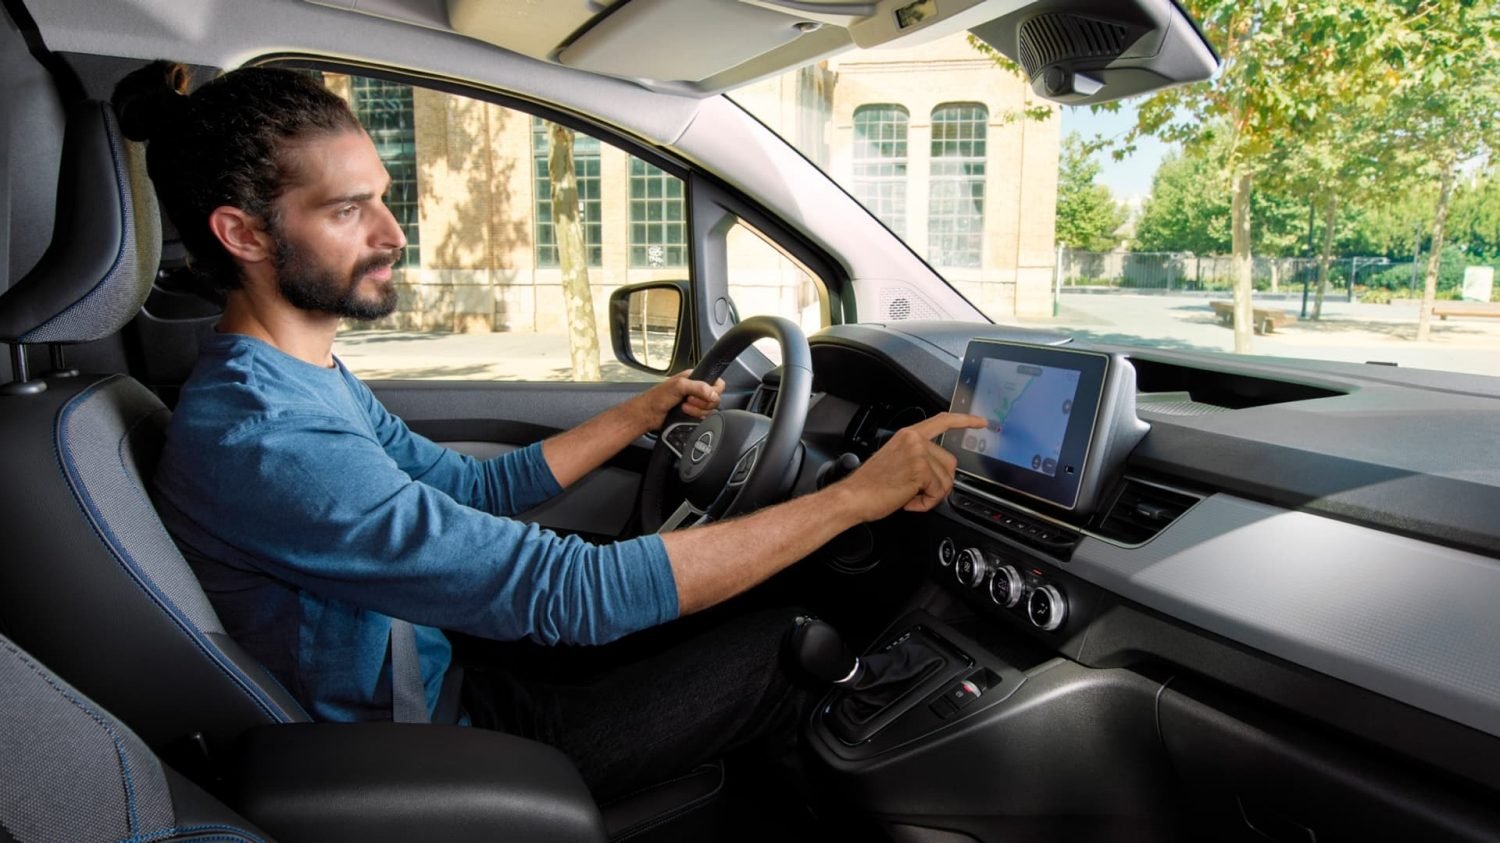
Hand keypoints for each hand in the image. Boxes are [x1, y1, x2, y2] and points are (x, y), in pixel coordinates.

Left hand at [634, 370, 724, 431]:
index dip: (712, 391)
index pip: (717, 383)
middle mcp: (697, 390)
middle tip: (688, 401)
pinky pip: (704, 418)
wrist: (649, 414)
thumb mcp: (678, 386)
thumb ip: (698, 387)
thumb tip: (713, 395)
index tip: (700, 394)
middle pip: (715, 399)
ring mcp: (696, 403)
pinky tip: (685, 414)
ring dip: (696, 411)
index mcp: (695, 378)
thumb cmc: (657, 397)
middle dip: (701, 403)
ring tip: (683, 408)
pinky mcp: (694, 415)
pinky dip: (695, 418)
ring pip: (710, 410)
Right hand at [835, 412, 984, 521]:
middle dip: (938, 482)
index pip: (942, 421)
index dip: (964, 421)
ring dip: (930, 495)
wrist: (853, 497)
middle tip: (915, 491)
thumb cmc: (869, 485)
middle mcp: (914, 440)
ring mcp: (918, 453)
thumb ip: (917, 458)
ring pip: (946, 480)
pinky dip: (925, 503)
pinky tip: (908, 501)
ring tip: (908, 495)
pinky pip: (938, 492)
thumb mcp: (896, 462)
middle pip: (950, 463)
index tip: (981, 422)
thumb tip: (937, 472)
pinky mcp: (920, 470)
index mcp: (908, 436)